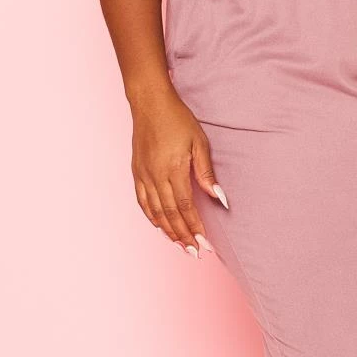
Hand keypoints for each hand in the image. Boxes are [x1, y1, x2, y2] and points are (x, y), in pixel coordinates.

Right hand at [130, 86, 223, 258]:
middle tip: (195, 252)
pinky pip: (143, 202)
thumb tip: (219, 198)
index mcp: (173, 170)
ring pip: (156, 212)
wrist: (150, 104)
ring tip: (180, 245)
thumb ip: (206, 172)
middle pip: (171, 215)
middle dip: (183, 236)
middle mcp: (156, 176)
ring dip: (168, 231)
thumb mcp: (199, 142)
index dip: (195, 227)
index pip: (185, 207)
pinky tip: (160, 226)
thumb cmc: (177, 120)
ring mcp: (144, 176)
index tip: (205, 243)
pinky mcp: (137, 173)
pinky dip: (152, 217)